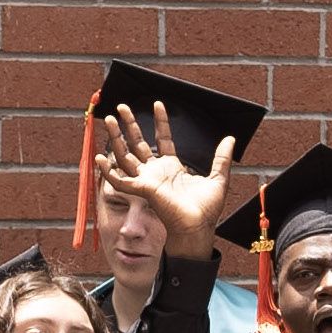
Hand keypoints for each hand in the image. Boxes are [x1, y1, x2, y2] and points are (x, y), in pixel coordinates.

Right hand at [100, 101, 235, 254]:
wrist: (199, 228)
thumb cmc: (206, 210)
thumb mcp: (218, 179)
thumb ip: (221, 158)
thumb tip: (230, 139)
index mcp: (172, 167)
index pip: (163, 139)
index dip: (160, 122)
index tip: (158, 104)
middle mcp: (156, 172)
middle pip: (138, 143)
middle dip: (130, 124)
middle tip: (122, 106)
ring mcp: (147, 180)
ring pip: (126, 155)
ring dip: (116, 137)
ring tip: (109, 118)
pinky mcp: (142, 191)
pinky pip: (120, 181)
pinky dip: (109, 171)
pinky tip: (100, 158)